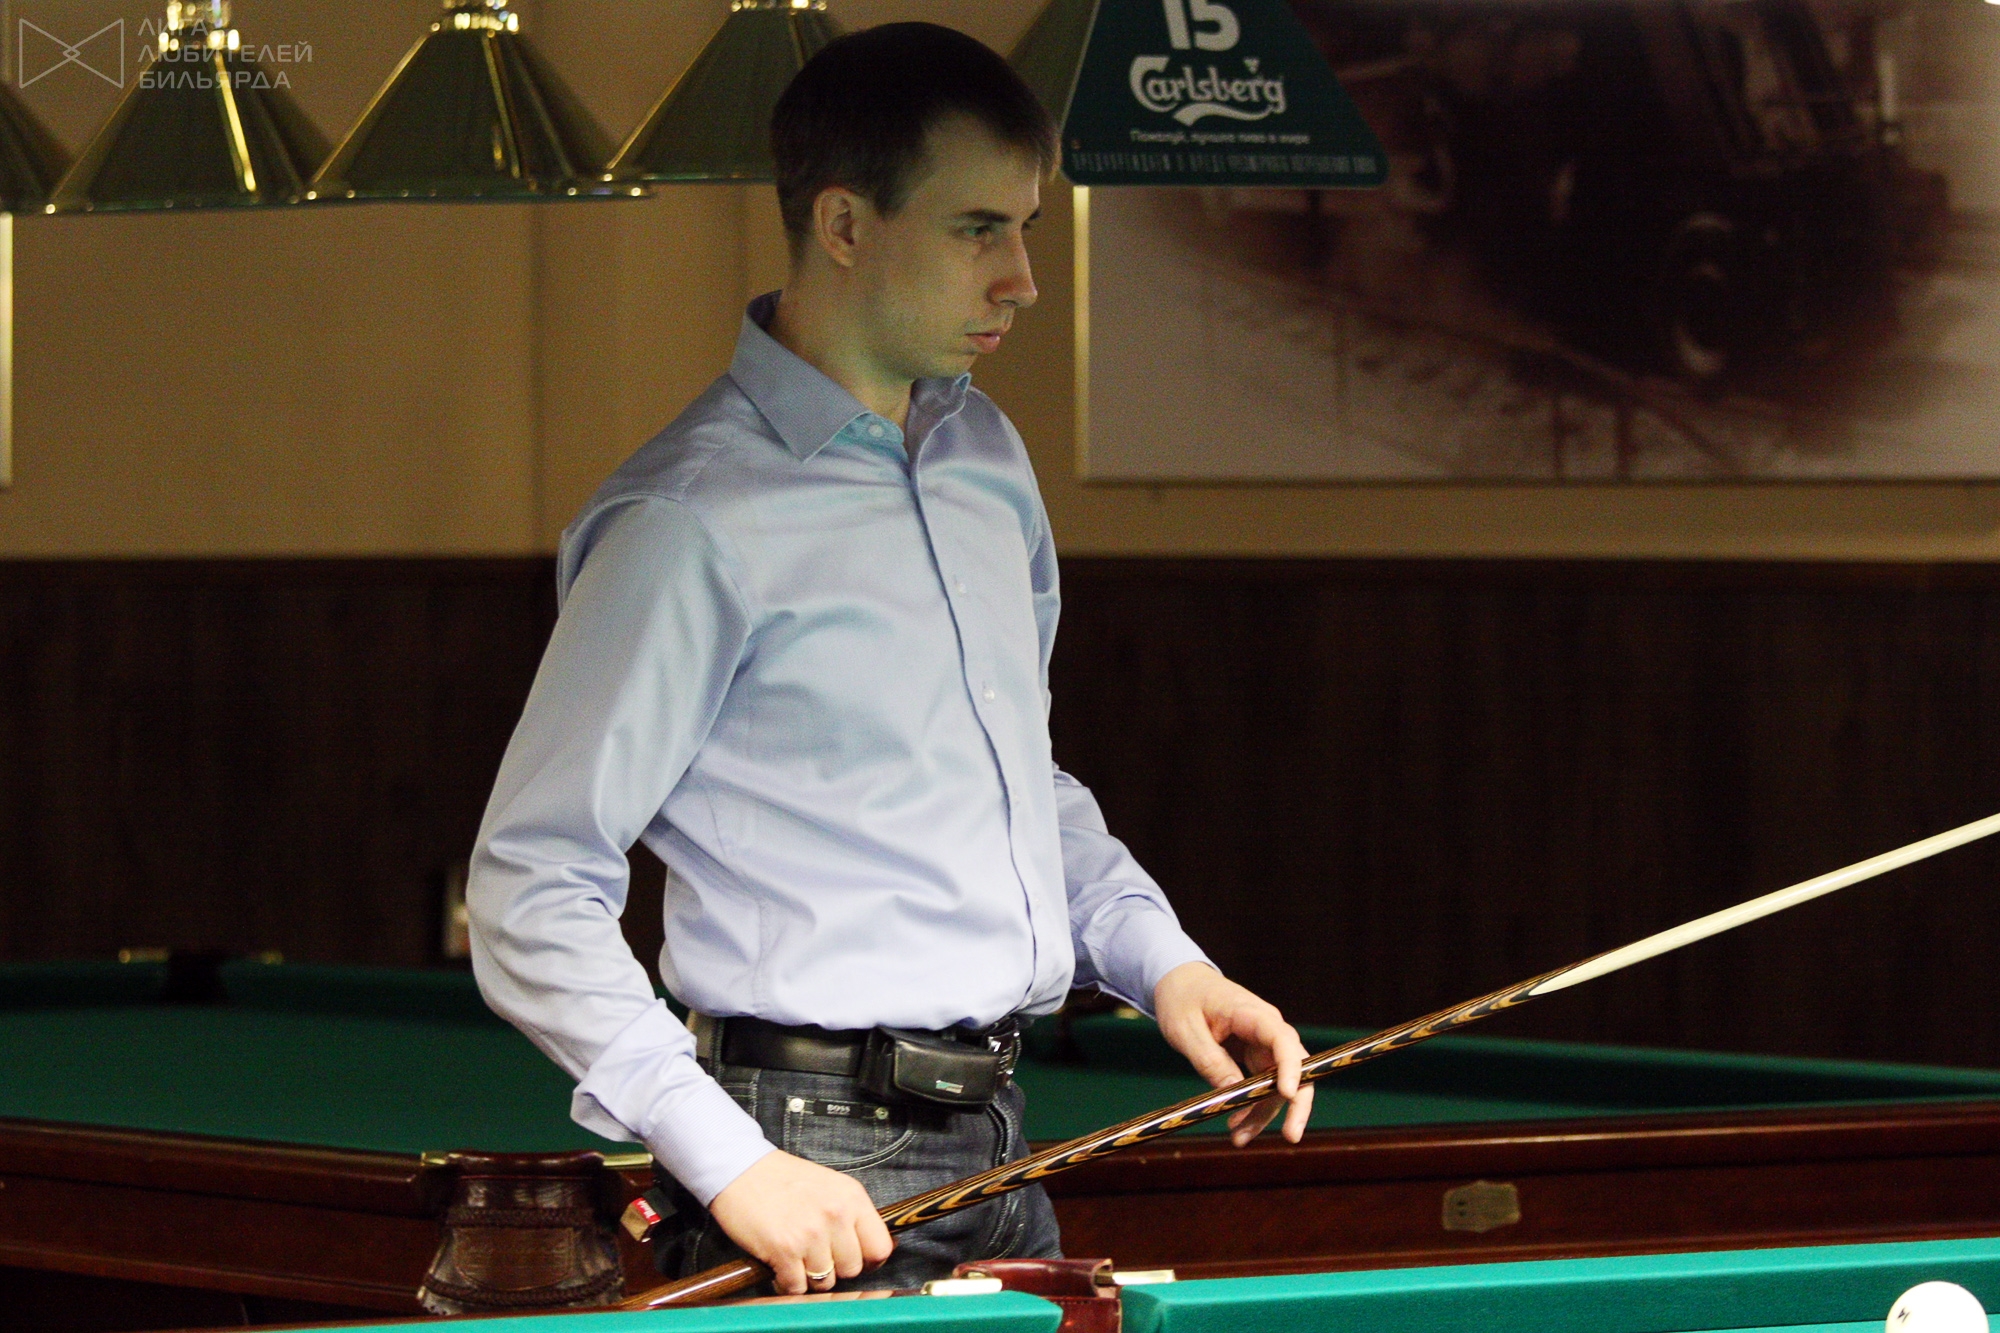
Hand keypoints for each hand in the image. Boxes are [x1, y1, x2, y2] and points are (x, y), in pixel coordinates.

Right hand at [707, 1150, 893, 1293]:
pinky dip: (787, 1283)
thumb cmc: (781, 1178)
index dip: (869, 1261)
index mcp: (852, 1197)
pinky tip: (780, 1267)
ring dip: (810, 1276)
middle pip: (852, 1269)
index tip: (857, 1261)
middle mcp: (836, 1216)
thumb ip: (850, 1213)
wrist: (739, 1168)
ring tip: (796, 1259)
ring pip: (825, 1282)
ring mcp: (811, 1234)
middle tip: (817, 1257)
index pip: (880, 1247)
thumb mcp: (829, 1186)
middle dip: (835, 1268)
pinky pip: (796, 1287)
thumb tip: (868, 1247)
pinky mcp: (784, 1250)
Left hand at [1153, 962, 1313, 1146]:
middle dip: (1296, 1103)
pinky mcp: (1256, 1057)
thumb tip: (1234, 1091)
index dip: (1291, 1068)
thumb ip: (1209, 1059)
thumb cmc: (1182, 1000)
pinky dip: (1253, 1108)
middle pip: (1295, 1067)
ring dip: (1264, 1114)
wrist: (1180, 984)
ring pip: (1278, 1085)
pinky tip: (1238, 1127)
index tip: (1287, 1094)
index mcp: (1251, 1014)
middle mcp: (1267, 1030)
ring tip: (1239, 1138)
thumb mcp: (1186, 1030)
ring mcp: (1263, 1045)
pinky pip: (1263, 1086)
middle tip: (1291, 1136)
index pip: (1283, 1040)